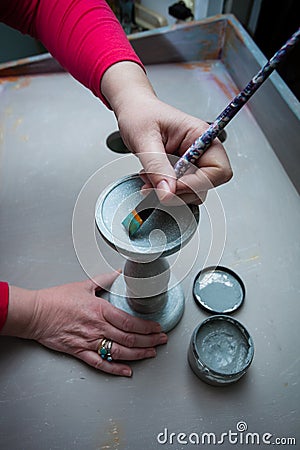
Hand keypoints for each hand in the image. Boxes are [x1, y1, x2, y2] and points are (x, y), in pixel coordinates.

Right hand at [1, 272, 166, 376]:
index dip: (147, 327)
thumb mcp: (84, 285)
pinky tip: (127, 371)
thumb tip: (118, 273)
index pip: (130, 322)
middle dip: (149, 341)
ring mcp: (89, 341)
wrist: (36, 313)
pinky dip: (115, 369)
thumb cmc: (57, 299)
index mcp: (100, 310)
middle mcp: (97, 327)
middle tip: (161, 341)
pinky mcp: (79, 352)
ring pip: (119, 352)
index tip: (157, 328)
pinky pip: (100, 363)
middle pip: (129, 339)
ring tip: (151, 354)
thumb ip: (104, 280)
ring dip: (138, 354)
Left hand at [101, 62, 231, 204]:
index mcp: (200, 136)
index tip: (172, 187)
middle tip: (155, 185)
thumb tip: (167, 192)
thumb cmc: (140, 114)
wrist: (132, 110)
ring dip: (170, 193)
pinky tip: (151, 180)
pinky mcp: (181, 171)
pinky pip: (180, 190)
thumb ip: (157, 167)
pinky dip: (164, 191)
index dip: (197, 184)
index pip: (218, 170)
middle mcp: (201, 150)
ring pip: (192, 192)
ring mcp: (192, 162)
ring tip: (149, 180)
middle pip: (206, 185)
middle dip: (179, 191)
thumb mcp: (144, 139)